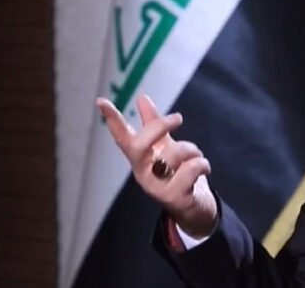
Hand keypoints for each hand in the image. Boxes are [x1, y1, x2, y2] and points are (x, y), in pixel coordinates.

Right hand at [96, 94, 217, 238]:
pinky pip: (191, 169)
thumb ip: (154, 125)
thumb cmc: (177, 174)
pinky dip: (203, 164)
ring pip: (173, 154)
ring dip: (192, 149)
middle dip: (159, 127)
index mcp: (140, 159)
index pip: (122, 138)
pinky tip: (204, 169)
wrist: (194, 208)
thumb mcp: (165, 147)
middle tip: (178, 117)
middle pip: (140, 145)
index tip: (101, 101)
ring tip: (197, 156)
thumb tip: (141, 97)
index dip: (112, 120)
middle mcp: (143, 174)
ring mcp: (156, 188)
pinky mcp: (174, 197)